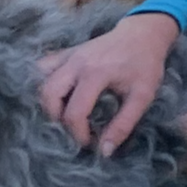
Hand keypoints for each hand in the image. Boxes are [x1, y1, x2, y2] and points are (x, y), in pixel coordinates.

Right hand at [37, 12, 179, 155]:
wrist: (143, 34)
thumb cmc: (145, 65)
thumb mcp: (142, 96)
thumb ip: (124, 124)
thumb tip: (104, 151)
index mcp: (95, 74)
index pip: (74, 113)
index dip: (78, 135)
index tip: (91, 142)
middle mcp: (76, 63)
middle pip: (48, 97)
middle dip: (57, 120)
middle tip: (75, 129)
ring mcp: (68, 55)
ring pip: (41, 82)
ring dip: (48, 103)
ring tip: (66, 115)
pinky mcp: (66, 52)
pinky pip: (43, 67)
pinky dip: (43, 83)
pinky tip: (57, 95)